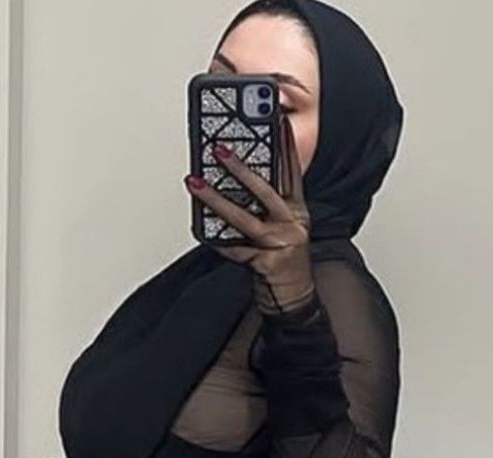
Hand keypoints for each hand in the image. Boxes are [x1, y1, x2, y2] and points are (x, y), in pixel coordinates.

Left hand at [185, 113, 314, 310]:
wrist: (294, 300)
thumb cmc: (285, 262)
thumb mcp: (285, 228)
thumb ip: (269, 206)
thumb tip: (237, 182)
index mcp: (297, 211)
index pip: (291, 173)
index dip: (285, 146)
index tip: (276, 122)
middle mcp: (291, 224)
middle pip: (265, 190)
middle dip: (241, 168)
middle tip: (219, 150)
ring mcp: (279, 244)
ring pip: (244, 218)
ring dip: (216, 199)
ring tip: (195, 182)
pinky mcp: (266, 264)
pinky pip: (234, 250)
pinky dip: (216, 240)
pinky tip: (199, 229)